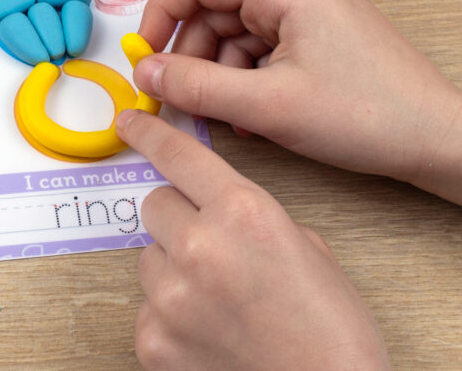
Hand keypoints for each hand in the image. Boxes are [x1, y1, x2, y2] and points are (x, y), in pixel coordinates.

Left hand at [116, 109, 391, 370]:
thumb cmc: (331, 328)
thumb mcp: (304, 246)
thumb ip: (250, 216)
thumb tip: (213, 212)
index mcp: (244, 211)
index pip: (179, 155)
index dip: (150, 133)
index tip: (131, 122)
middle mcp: (200, 245)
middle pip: (155, 204)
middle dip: (178, 217)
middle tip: (209, 245)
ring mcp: (170, 295)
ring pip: (149, 256)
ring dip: (173, 266)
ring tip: (214, 298)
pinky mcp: (152, 338)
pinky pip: (146, 306)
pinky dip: (168, 314)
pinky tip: (206, 331)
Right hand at [136, 0, 461, 221]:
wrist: (434, 138)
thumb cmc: (361, 117)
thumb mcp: (265, 107)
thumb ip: (194, 88)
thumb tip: (143, 73)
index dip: (160, 17)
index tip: (143, 60)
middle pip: (216, 9)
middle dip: (194, 58)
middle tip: (185, 104)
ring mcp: (311, 2)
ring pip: (237, 31)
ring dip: (221, 74)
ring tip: (230, 118)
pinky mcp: (319, 25)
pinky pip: (262, 43)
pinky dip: (247, 76)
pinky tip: (253, 113)